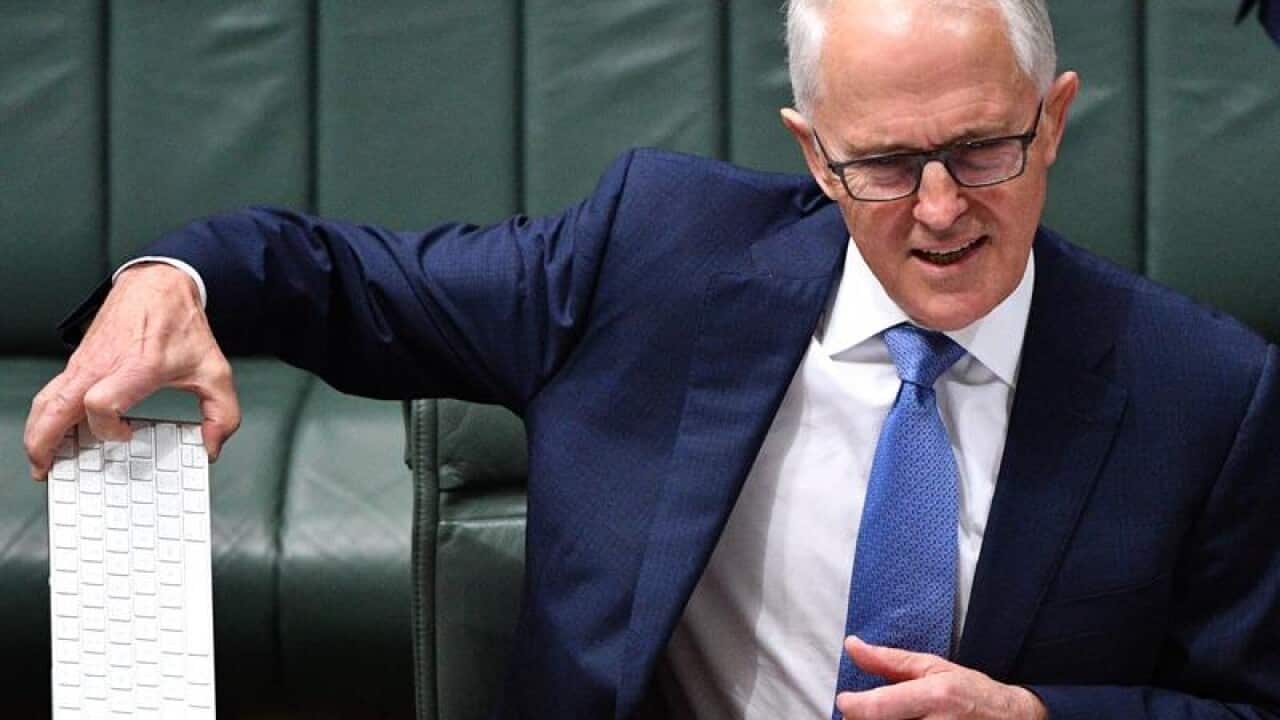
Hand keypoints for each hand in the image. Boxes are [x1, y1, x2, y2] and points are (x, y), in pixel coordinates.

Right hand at [24, 263, 239, 478]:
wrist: (159, 285)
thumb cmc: (181, 325)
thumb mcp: (215, 371)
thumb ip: (222, 414)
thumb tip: (210, 447)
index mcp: (138, 366)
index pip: (101, 403)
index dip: (108, 428)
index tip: (127, 435)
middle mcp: (104, 363)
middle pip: (57, 406)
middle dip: (45, 441)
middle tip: (46, 469)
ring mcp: (85, 361)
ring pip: (47, 399)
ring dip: (38, 430)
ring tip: (42, 457)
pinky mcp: (78, 361)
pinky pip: (53, 391)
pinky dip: (46, 414)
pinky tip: (54, 431)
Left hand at [836, 636, 1046, 719]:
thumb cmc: (972, 692)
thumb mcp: (934, 667)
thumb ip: (889, 660)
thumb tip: (852, 646)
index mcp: (934, 696)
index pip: (877, 708)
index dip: (852, 706)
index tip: (845, 700)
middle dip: (864, 719)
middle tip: (866, 712)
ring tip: (888, 717)